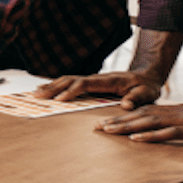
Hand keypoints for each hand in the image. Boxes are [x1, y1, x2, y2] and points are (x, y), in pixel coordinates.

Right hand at [34, 71, 161, 109]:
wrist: (146, 77)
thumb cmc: (146, 86)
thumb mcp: (146, 93)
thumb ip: (136, 98)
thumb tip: (125, 105)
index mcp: (107, 80)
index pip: (84, 84)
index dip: (71, 91)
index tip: (60, 99)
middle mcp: (96, 78)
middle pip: (70, 80)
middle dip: (53, 88)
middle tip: (38, 96)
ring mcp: (91, 80)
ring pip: (67, 80)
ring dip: (51, 86)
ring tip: (35, 93)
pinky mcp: (90, 83)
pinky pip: (70, 83)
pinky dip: (56, 85)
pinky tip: (46, 90)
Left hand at [95, 104, 182, 148]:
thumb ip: (177, 124)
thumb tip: (160, 128)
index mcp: (176, 109)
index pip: (144, 111)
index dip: (124, 116)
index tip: (105, 122)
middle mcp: (177, 111)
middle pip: (142, 114)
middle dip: (118, 120)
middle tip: (98, 127)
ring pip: (150, 121)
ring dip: (127, 126)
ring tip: (109, 131)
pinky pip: (169, 132)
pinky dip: (151, 135)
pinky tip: (136, 138)